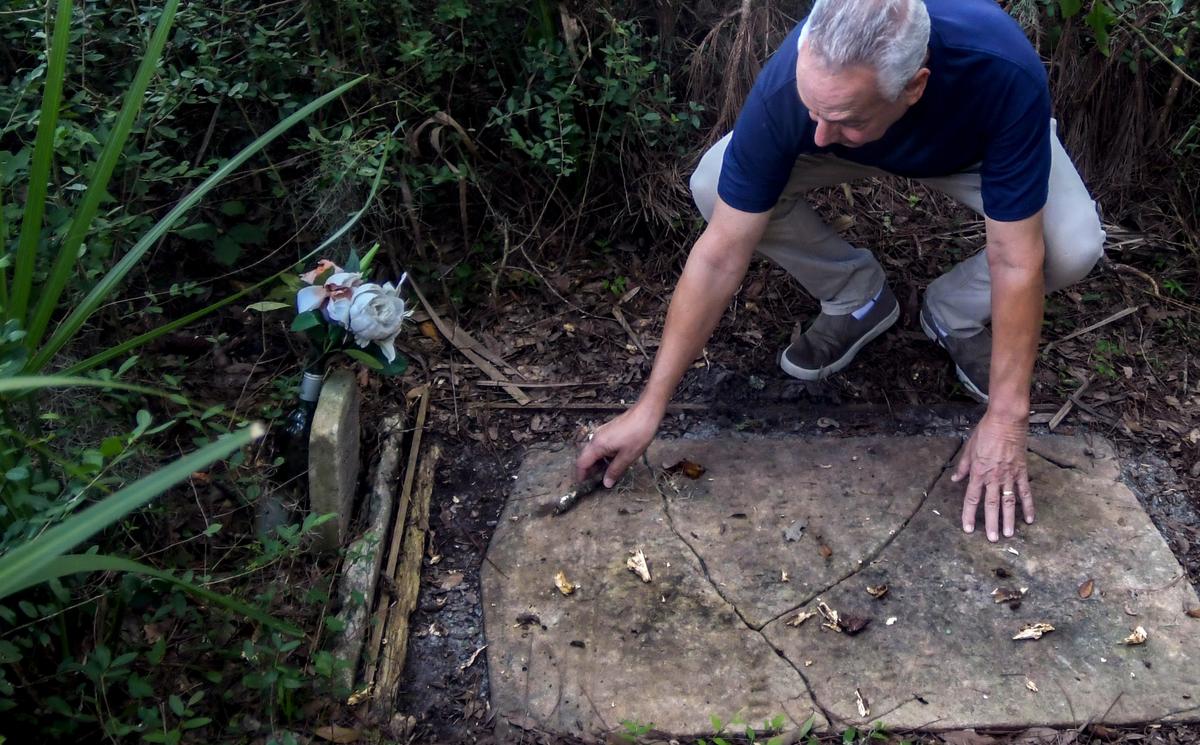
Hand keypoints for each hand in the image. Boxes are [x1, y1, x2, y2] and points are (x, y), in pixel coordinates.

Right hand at [574, 404, 661, 487]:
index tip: (583, 484)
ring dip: (596, 462)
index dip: (581, 475)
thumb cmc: (638, 434)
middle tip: (597, 481)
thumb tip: (606, 483)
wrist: (645, 413)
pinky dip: (602, 455)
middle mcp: (596, 438)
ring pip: (593, 451)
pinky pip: (599, 445)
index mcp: (597, 445)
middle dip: (589, 469)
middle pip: (585, 457)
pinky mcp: (608, 430)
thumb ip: (615, 471)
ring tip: (607, 472)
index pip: (582, 463)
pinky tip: (613, 459)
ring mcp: (601, 433)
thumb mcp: (627, 457)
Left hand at [952, 412, 1033, 540]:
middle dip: (991, 524)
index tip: (968, 529)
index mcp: (978, 473)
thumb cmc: (986, 431)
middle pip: (991, 505)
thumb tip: (954, 479)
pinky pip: (1025, 492)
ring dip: (1009, 520)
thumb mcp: (969, 448)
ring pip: (1009, 502)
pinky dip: (1028, 506)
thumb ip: (963, 467)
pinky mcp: (1022, 472)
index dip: (969, 515)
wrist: (1006, 420)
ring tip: (1009, 535)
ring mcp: (1009, 476)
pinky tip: (1030, 519)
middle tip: (993, 540)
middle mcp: (993, 477)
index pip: (972, 498)